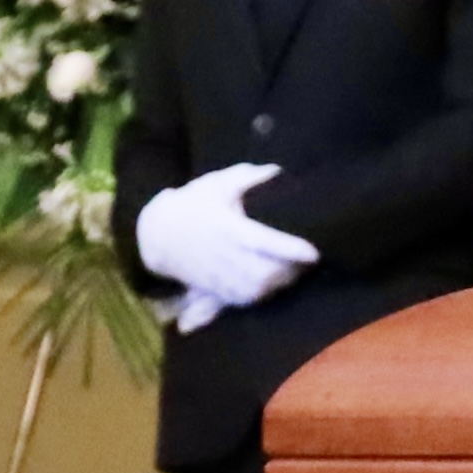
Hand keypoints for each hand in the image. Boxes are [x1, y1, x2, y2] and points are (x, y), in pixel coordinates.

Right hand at [130, 163, 315, 310]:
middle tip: (308, 262)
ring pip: (257, 291)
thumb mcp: (217, 183)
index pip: (263, 241)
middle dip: (291, 271)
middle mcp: (222, 255)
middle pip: (265, 273)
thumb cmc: (192, 203)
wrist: (158, 233)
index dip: (290, 248)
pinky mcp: (215, 290)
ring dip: (280, 285)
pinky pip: (245, 300)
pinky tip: (275, 283)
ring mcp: (218, 276)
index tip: (314, 251)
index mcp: (225, 227)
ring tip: (296, 272)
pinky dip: (264, 295)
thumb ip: (249, 177)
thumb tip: (279, 172)